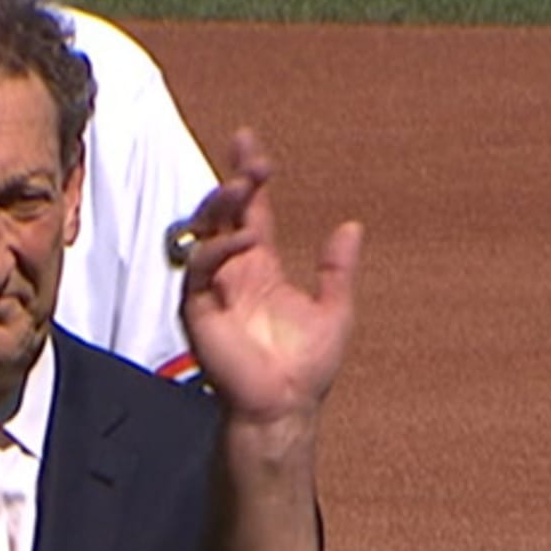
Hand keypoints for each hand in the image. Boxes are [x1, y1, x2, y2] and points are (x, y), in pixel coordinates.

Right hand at [178, 128, 367, 428]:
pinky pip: (199, 267)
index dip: (249, 176)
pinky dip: (218, 249)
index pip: (250, 210)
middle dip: (233, 182)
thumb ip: (338, 269)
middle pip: (223, 211)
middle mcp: (233, 269)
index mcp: (261, 266)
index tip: (249, 144)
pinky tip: (243, 240)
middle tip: (252, 161)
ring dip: (222, 205)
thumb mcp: (335, 309)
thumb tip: (352, 226)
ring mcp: (213, 286)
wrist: (285, 406)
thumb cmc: (306, 366)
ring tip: (246, 185)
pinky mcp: (197, 307)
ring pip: (205, 231)